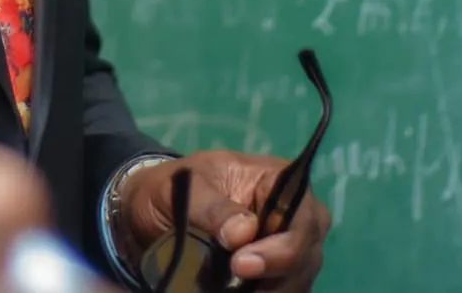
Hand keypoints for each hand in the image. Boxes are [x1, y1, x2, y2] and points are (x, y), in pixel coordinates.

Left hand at [113, 149, 331, 292]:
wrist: (155, 210)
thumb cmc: (174, 187)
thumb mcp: (185, 187)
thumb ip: (213, 206)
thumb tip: (243, 233)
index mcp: (278, 180)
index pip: (302, 215)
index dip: (283, 246)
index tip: (241, 264)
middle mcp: (294, 214)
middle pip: (306, 252)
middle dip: (275, 273)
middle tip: (232, 278)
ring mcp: (288, 245)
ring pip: (299, 278)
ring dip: (269, 289)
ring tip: (228, 288)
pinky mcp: (276, 272)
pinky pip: (285, 289)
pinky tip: (237, 292)